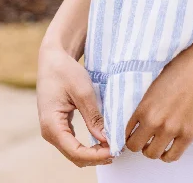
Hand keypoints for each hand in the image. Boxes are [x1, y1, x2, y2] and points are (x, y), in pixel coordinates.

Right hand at [36, 44, 112, 166]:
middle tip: (118, 149)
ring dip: (93, 153)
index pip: (75, 152)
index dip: (96, 155)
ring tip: (114, 146)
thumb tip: (105, 139)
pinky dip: (88, 145)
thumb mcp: (83, 91)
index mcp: (52, 125)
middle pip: (74, 156)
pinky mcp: (59, 125)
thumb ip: (93, 117)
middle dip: (96, 156)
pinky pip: (73, 142)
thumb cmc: (65, 71)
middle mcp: (50, 132)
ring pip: (74, 151)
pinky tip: (103, 140)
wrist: (53, 58)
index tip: (115, 150)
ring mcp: (53, 130)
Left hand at [124, 42, 192, 162]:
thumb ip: (148, 103)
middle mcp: (155, 121)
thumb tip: (144, 116)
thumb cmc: (183, 68)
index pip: (126, 132)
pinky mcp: (189, 134)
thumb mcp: (156, 84)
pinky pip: (173, 156)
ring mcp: (172, 130)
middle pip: (136, 147)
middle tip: (145, 139)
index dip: (130, 134)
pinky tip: (170, 147)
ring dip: (154, 150)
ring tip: (158, 143)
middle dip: (139, 144)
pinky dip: (169, 155)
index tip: (134, 134)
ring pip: (153, 154)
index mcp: (144, 106)